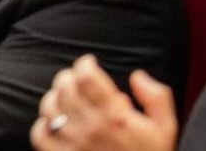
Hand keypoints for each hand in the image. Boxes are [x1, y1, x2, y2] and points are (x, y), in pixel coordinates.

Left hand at [29, 55, 176, 150]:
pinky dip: (44, 123)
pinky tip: (55, 121)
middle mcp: (91, 128)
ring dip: (55, 96)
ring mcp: (73, 144)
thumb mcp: (165, 128)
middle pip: (65, 87)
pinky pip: (40, 134)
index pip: (87, 77)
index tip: (89, 63)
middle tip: (77, 78)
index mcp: (115, 117)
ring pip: (50, 107)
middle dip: (69, 76)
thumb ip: (156, 98)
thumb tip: (137, 75)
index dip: (85, 64)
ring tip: (67, 97)